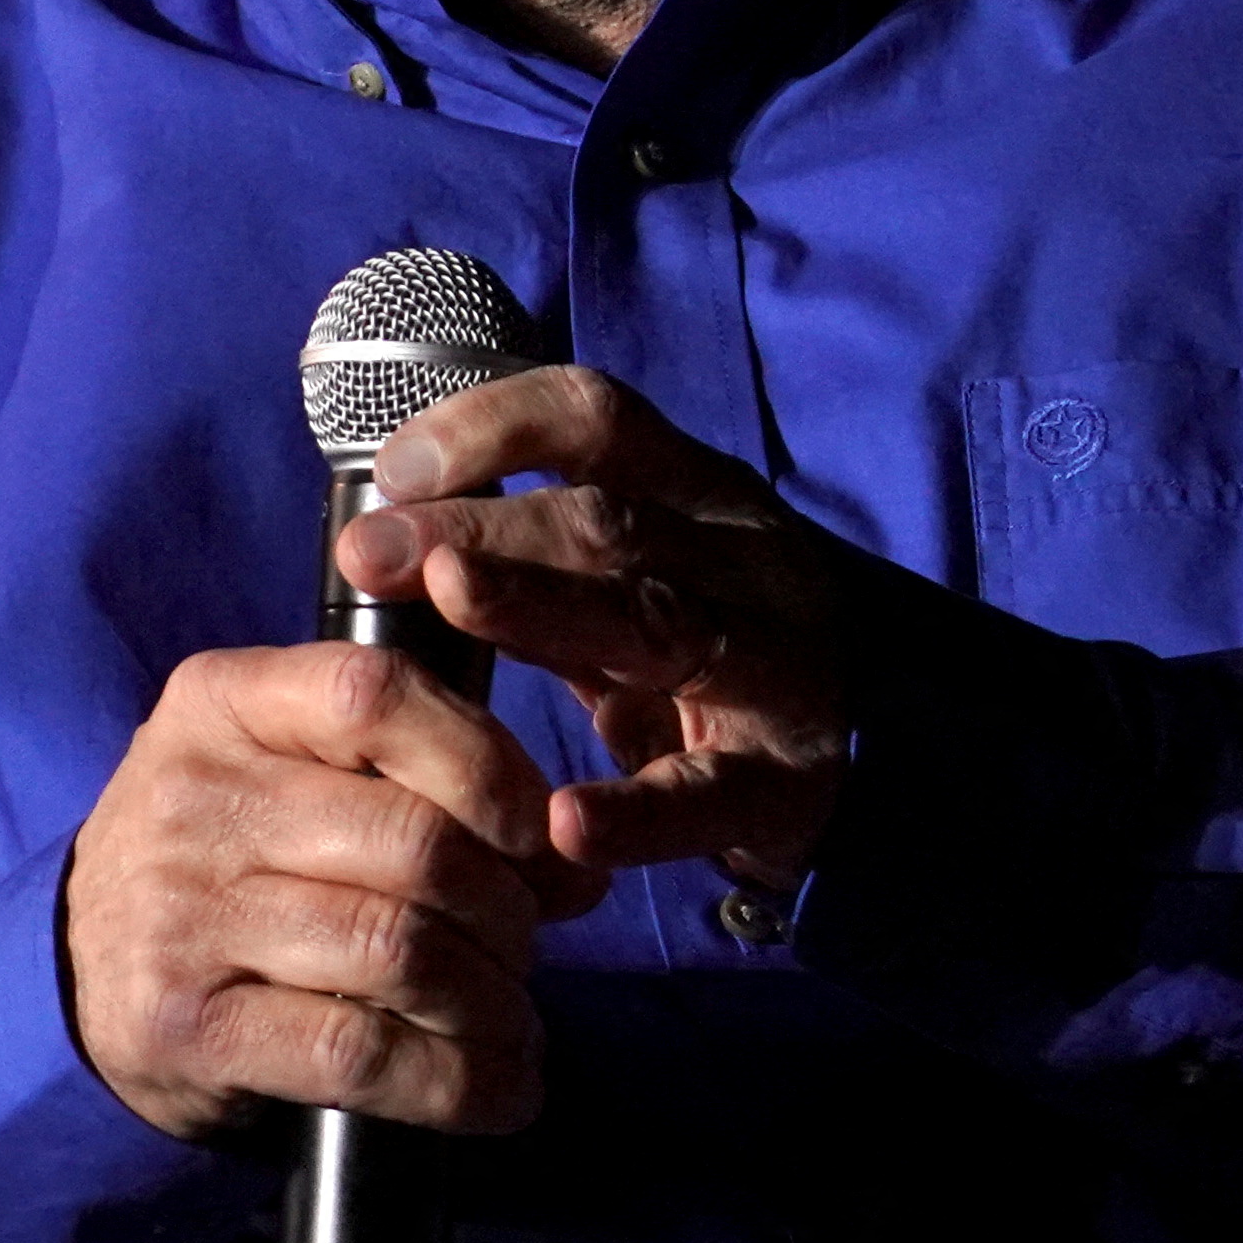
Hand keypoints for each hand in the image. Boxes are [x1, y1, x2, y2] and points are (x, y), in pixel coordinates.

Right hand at [62, 640, 609, 1143]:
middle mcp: (195, 797)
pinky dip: (453, 1083)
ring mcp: (184, 915)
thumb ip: (418, 778)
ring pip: (401, 952)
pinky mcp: (188, 1026)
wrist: (72, 966)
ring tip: (516, 1025)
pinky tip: (493, 1091)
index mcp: (223, 702)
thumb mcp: (285, 767)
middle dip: (510, 909)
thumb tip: (578, 865)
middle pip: (415, 843)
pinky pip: (357, 1054)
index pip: (376, 695)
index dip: (489, 766)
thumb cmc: (223, 853)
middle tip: (527, 945)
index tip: (543, 835)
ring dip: (494, 1003)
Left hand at [337, 368, 850, 891]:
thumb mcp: (634, 582)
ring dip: (544, 608)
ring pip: (656, 624)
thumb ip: (531, 556)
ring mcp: (774, 667)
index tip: (394, 466)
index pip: (598, 419)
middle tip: (367, 553)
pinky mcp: (784, 781)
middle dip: (478, 528)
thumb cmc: (711, 649)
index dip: (494, 425)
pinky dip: (635, 810)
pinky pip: (705, 792)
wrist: (876, 760)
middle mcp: (743, 560)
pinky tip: (565, 822)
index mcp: (699, 493)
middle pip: (606, 523)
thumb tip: (378, 540)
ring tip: (452, 601)